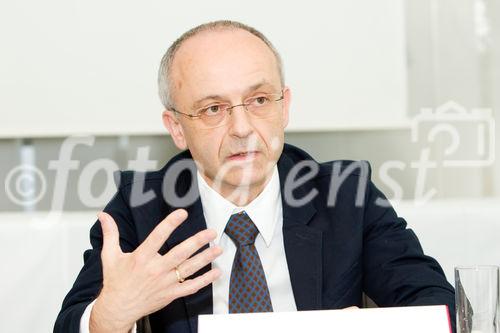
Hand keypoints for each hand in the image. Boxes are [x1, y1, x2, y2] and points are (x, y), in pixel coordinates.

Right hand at [89, 209, 221, 332]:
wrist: (117, 309)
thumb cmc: (115, 281)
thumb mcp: (110, 256)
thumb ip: (110, 234)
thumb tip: (103, 215)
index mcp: (141, 258)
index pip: (158, 237)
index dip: (170, 224)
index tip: (182, 213)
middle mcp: (155, 269)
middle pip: (180, 253)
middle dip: (197, 242)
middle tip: (211, 232)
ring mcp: (165, 283)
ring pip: (189, 269)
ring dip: (205, 258)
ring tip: (218, 248)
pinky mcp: (171, 294)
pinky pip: (191, 287)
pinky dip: (205, 280)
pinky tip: (217, 272)